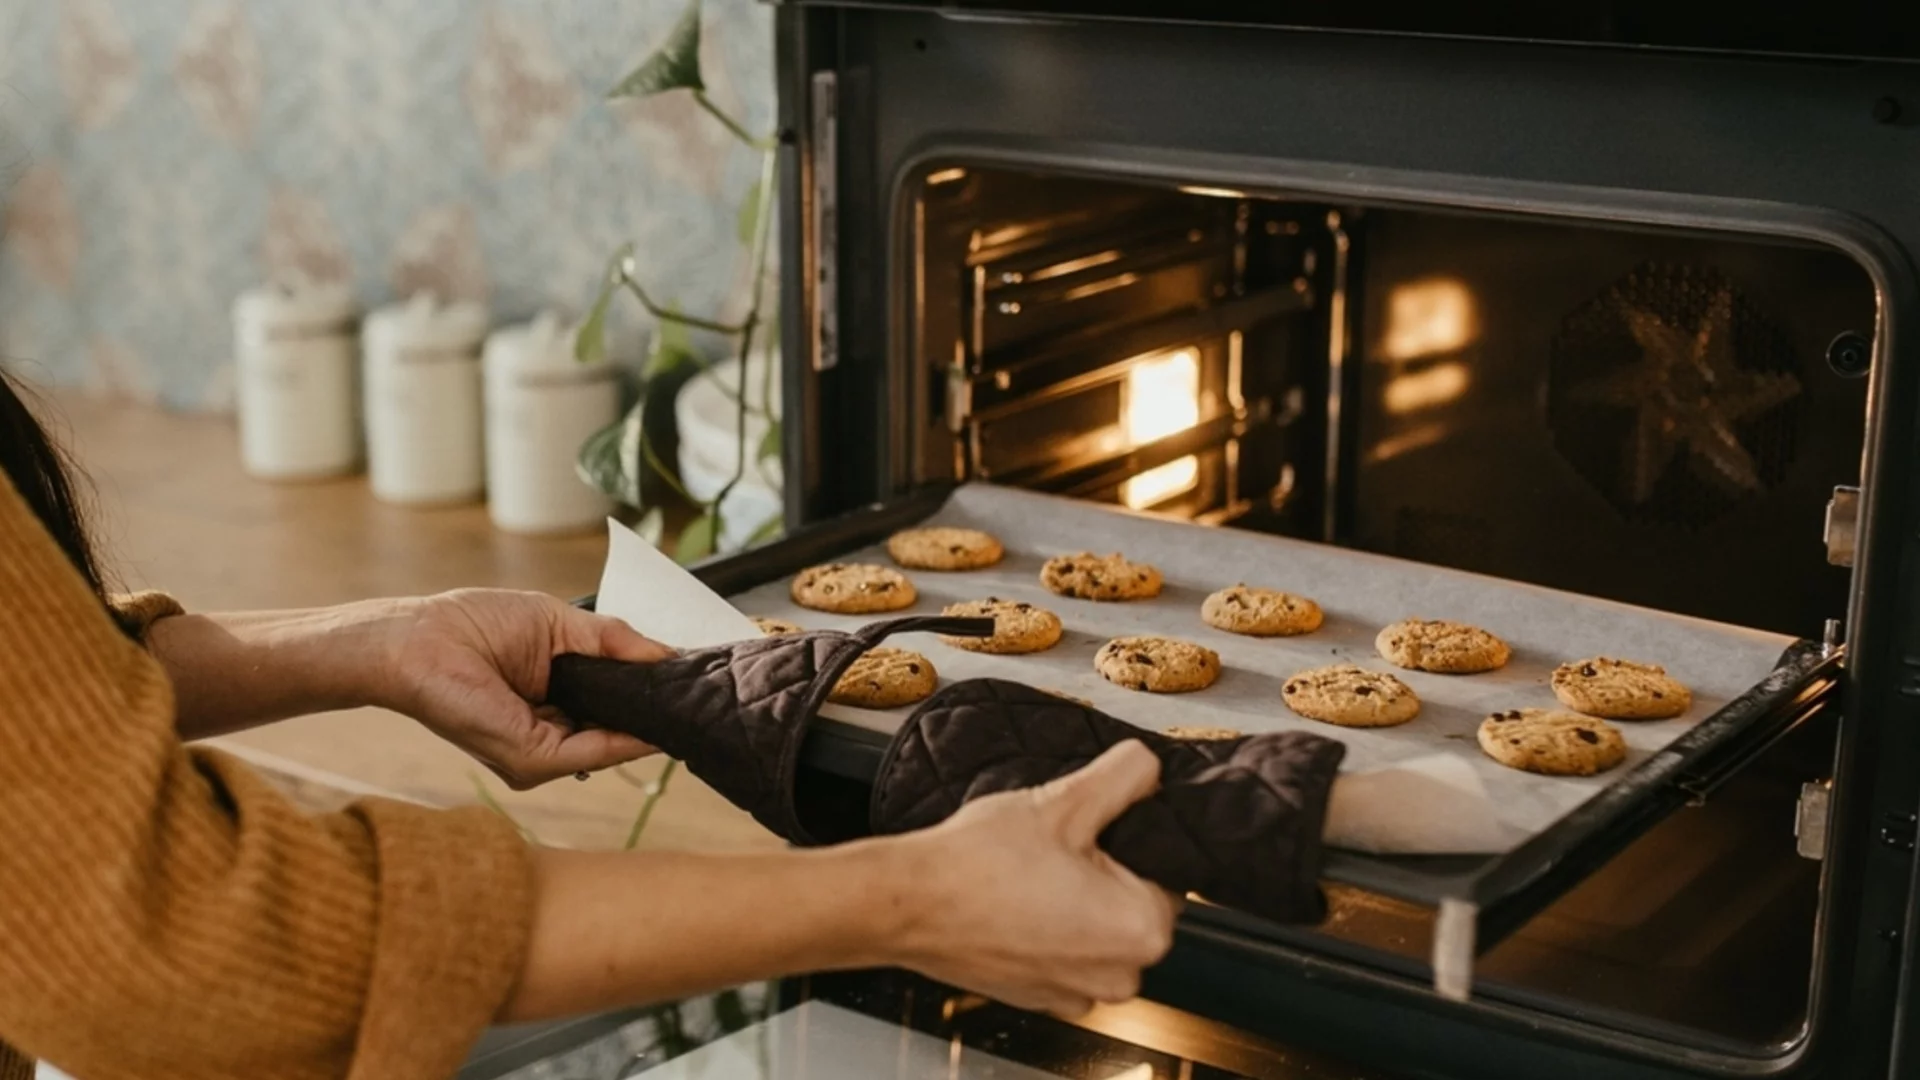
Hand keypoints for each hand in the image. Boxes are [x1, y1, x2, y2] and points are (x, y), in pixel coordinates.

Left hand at [380, 588, 673, 788]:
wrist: (420, 641)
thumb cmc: (474, 626)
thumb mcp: (561, 625)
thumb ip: (614, 641)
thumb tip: (666, 654)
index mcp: (556, 705)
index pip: (615, 709)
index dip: (650, 695)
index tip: (691, 681)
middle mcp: (551, 735)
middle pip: (621, 732)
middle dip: (658, 712)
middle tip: (701, 692)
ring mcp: (542, 753)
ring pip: (615, 746)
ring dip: (651, 724)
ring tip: (686, 699)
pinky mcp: (532, 758)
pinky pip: (596, 752)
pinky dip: (631, 738)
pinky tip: (657, 720)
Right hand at [890, 741, 1180, 1017]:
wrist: (909, 904)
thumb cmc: (980, 862)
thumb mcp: (1064, 801)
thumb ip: (1127, 775)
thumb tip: (1152, 767)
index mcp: (1144, 930)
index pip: (1166, 869)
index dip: (1126, 839)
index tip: (1082, 830)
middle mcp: (1122, 976)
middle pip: (1134, 901)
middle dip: (1102, 870)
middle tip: (1052, 847)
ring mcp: (1079, 995)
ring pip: (1099, 928)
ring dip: (1075, 901)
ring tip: (1028, 874)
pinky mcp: (1043, 1000)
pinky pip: (1066, 954)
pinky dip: (1048, 929)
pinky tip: (1014, 903)